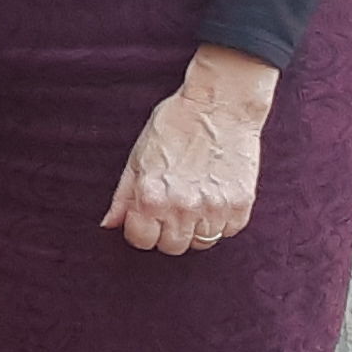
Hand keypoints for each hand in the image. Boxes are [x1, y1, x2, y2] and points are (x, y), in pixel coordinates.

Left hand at [104, 48, 274, 254]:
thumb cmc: (174, 125)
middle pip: (173, 247)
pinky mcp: (242, 203)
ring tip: (195, 202)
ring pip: (203, 242)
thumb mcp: (138, 157)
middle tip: (171, 212)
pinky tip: (215, 198)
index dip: (141, 230)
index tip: (146, 219)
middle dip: (168, 233)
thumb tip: (109, 223)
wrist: (219, 104)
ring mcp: (215, 207)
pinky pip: (229, 230)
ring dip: (196, 228)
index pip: (142, 240)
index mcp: (151, 197)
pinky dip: (222, 221)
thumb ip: (123, 195)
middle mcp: (183, 207)